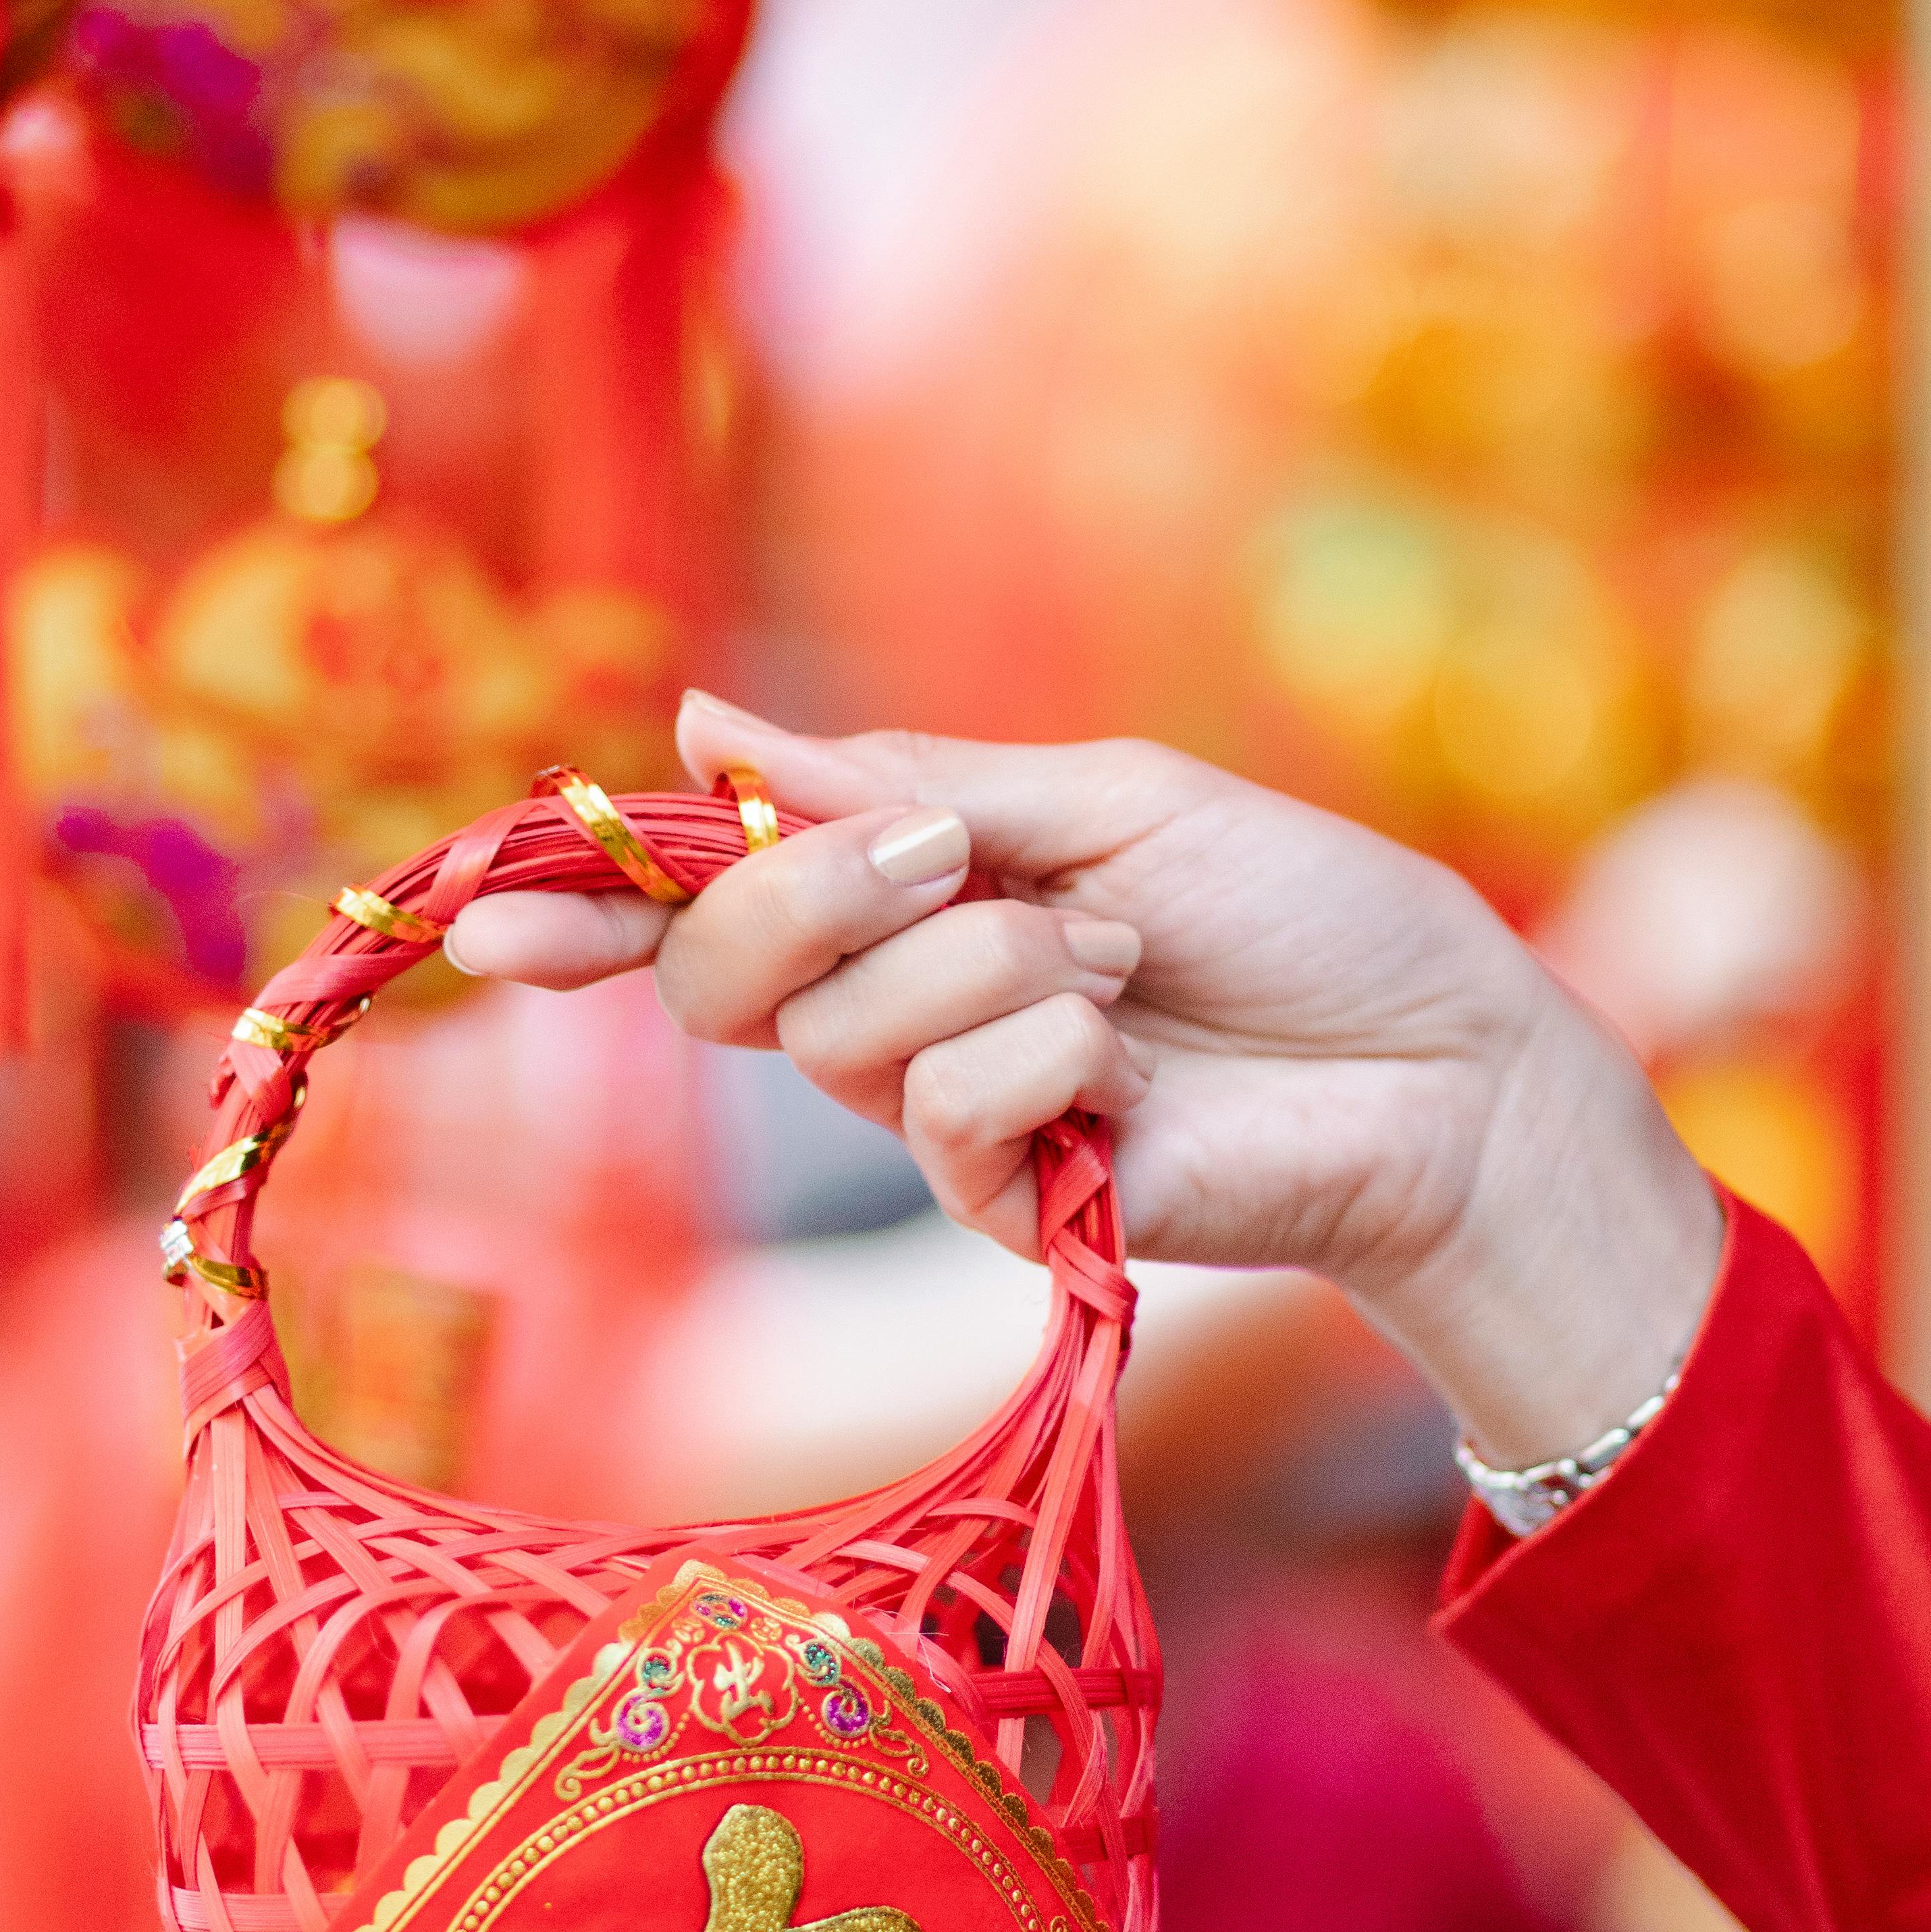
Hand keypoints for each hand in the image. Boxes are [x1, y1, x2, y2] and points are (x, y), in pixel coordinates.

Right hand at [449, 694, 1724, 1464]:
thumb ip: (902, 781)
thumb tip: (709, 725)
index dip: (591, 904)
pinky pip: (942, 1110)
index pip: (706, 903)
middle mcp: (896, 1011)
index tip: (486, 911)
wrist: (1444, 1056)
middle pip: (729, 966)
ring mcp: (942, 1116)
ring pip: (837, 1031)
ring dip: (990, 960)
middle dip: (813, 892)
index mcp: (906, 896)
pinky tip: (1128, 1056)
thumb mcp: (1101, 798)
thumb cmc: (1302, 913)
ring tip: (1120, 957)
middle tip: (949, 854)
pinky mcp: (1007, 1206)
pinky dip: (1042, 1051)